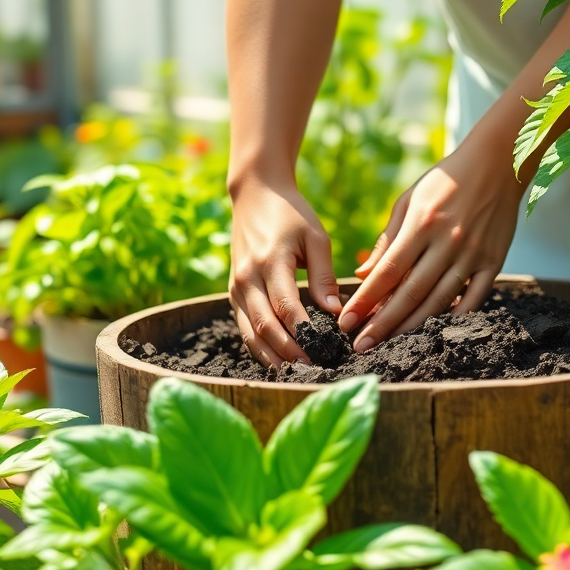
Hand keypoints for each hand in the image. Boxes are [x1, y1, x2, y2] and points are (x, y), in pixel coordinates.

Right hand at [229, 176, 340, 365]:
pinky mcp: (233, 293)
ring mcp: (236, 287)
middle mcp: (247, 278)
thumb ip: (323, 275)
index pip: (286, 307)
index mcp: (270, 262)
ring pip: (250, 332)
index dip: (304, 333)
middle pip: (265, 326)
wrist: (255, 195)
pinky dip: (259, 347)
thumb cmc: (291, 214)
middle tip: (313, 370)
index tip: (325, 351)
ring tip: (294, 374)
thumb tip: (335, 312)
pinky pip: (244, 327)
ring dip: (271, 356)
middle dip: (288, 352)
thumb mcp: (315, 237)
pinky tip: (277, 361)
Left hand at [340, 149, 523, 351]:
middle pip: (410, 293)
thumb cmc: (444, 181)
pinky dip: (454, 318)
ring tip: (390, 344)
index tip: (346, 322)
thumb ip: (387, 240)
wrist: (497, 163)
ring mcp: (473, 254)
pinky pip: (474, 299)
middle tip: (361, 346)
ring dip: (412, 326)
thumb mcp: (408, 201)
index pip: (387, 272)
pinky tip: (433, 331)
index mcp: (421, 224)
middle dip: (382, 323)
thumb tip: (363, 275)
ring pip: (439, 301)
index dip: (365, 301)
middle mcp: (448, 241)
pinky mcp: (494, 262)